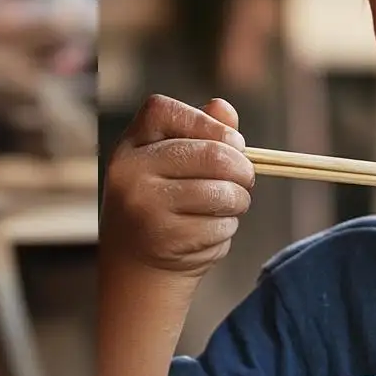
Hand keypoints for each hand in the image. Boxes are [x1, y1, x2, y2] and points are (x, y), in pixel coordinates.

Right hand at [101, 95, 254, 276]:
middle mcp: (132, 174)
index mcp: (130, 147)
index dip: (209, 124)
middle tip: (245, 180)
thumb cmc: (160, 204)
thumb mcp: (168, 163)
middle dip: (242, 169)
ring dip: (239, 201)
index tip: (233, 143)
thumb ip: (198, 132)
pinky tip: (210, 231)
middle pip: (211, 155)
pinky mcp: (168, 239)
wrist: (136, 266)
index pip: (166, 112)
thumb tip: (223, 108)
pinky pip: (220, 225)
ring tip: (229, 206)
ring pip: (222, 192)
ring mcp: (147, 208)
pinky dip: (227, 228)